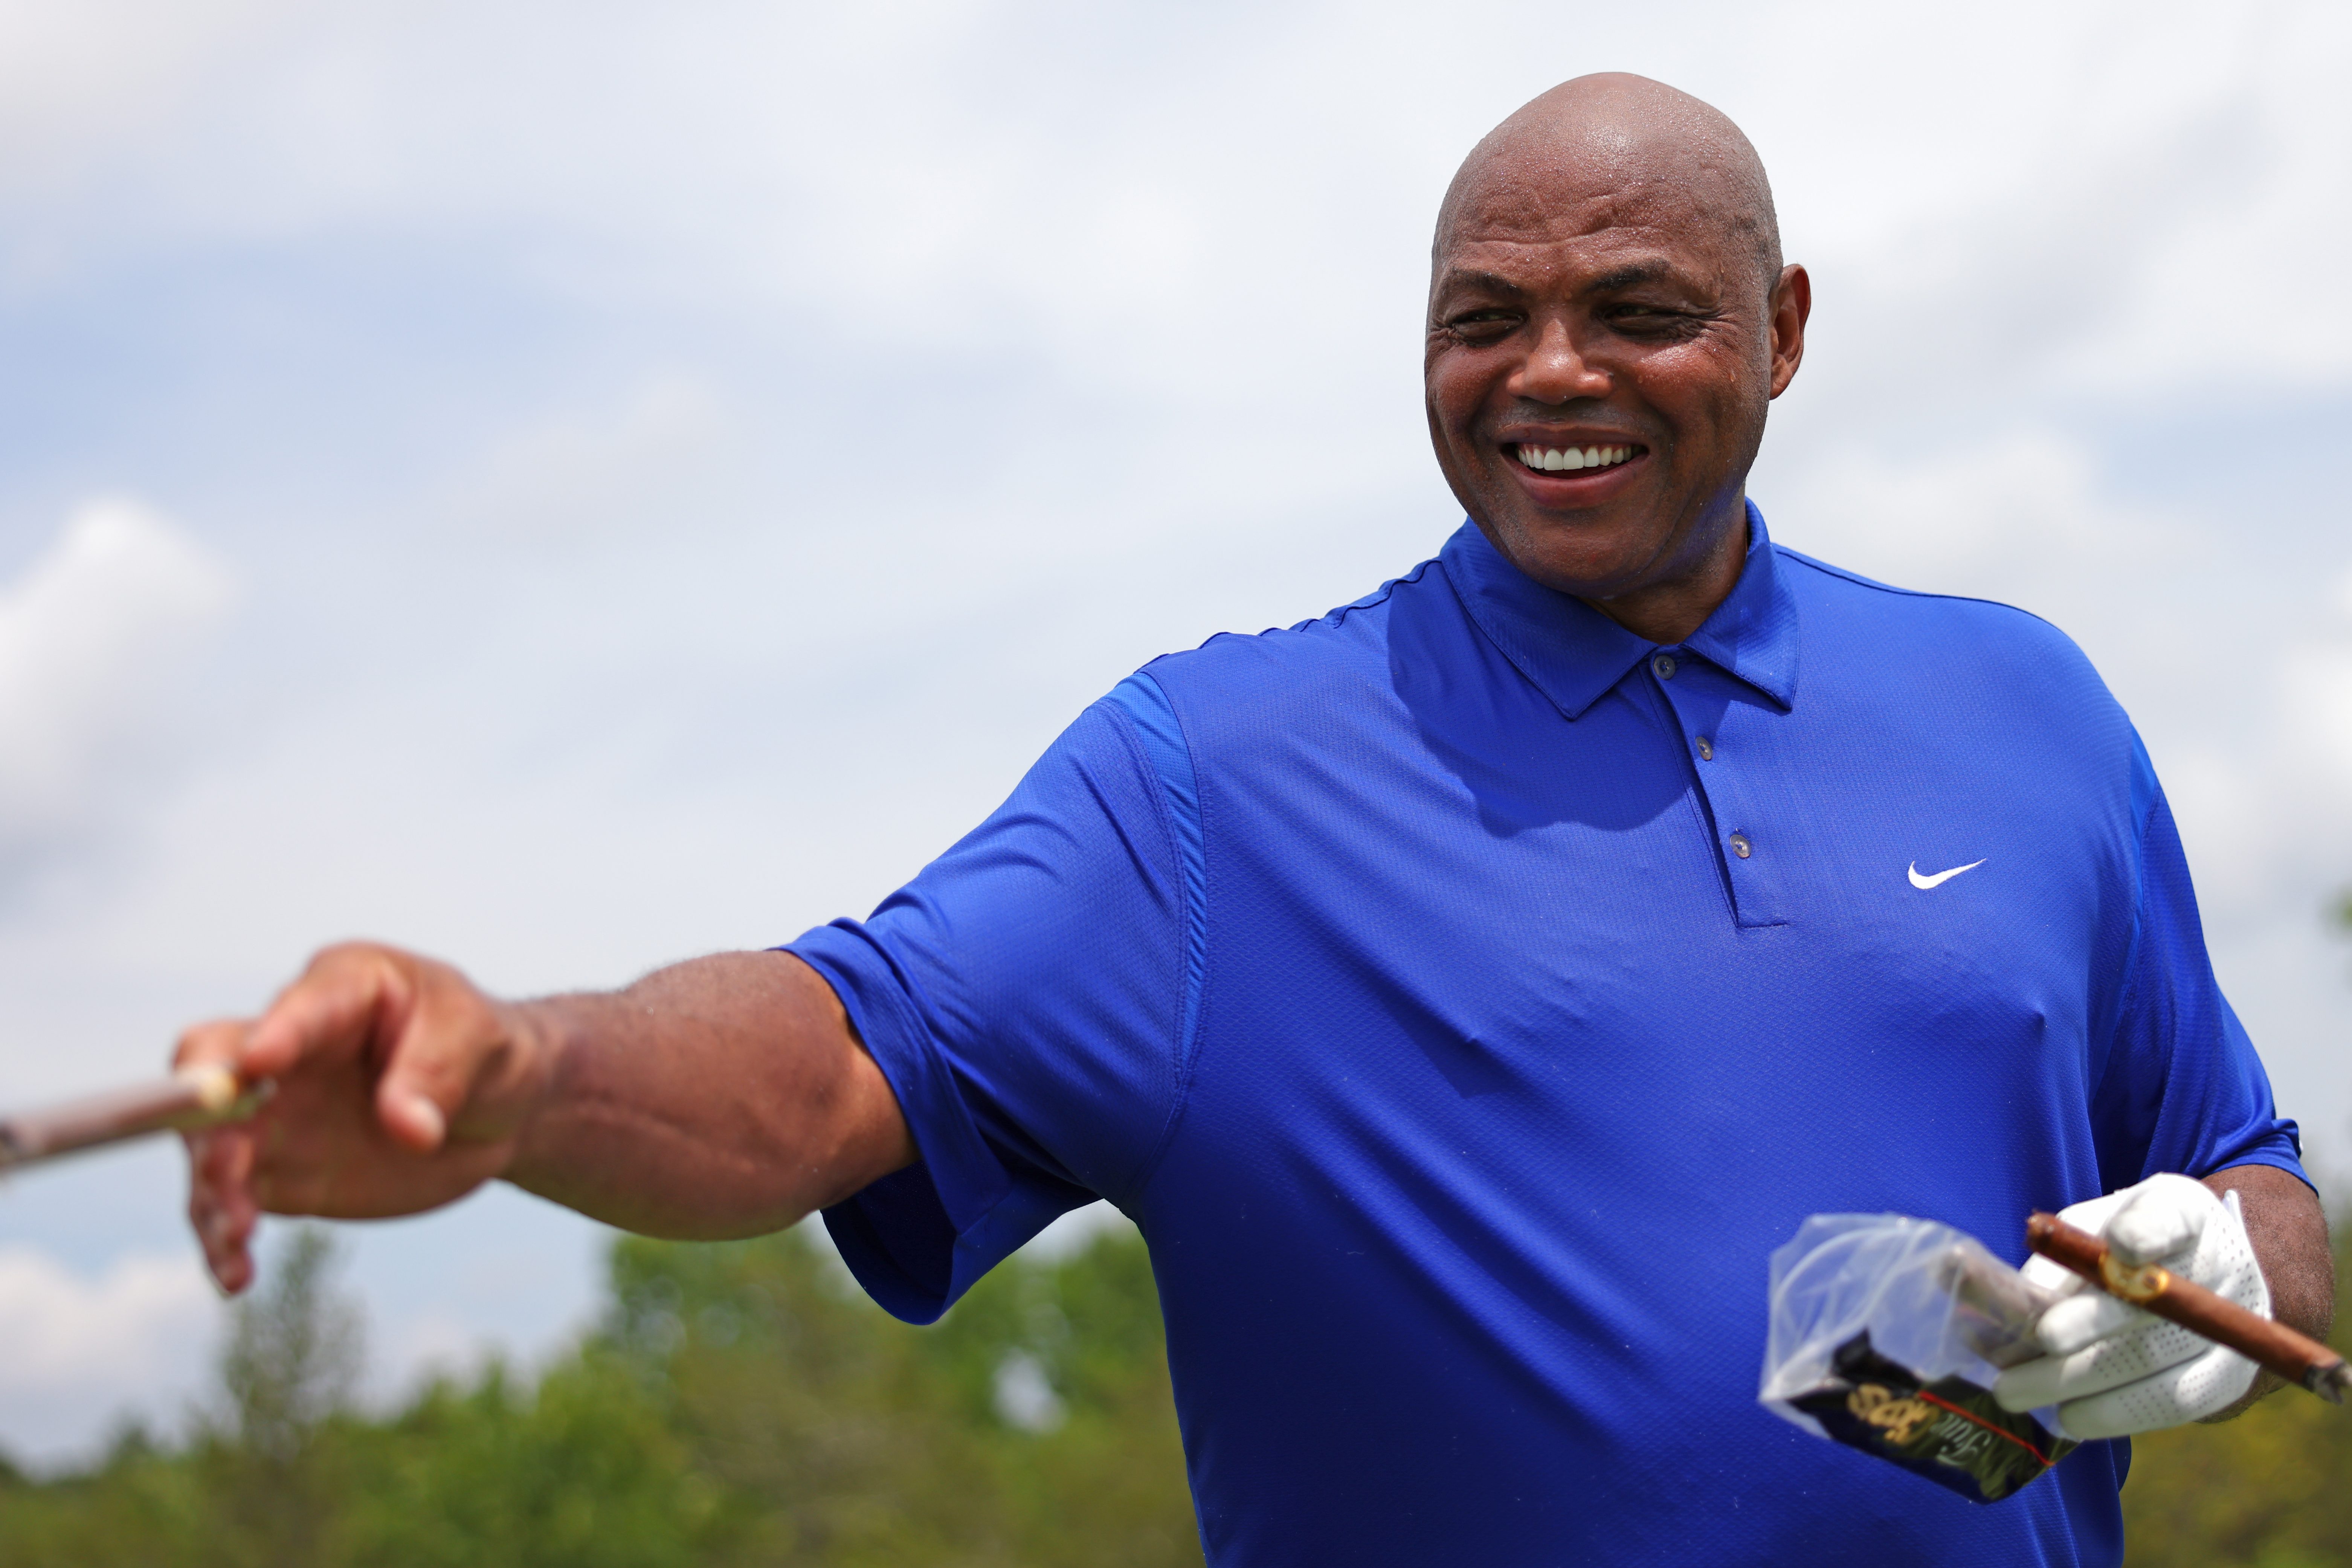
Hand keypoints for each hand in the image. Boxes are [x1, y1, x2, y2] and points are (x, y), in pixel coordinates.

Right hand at [175, 943, 554, 1293]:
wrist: (496, 1103)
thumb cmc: (483, 1047)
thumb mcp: (480, 1042)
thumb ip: (438, 1074)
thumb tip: (409, 1128)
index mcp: (340, 990)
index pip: (296, 1009)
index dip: (273, 1035)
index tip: (260, 1065)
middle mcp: (285, 1049)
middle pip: (213, 1072)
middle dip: (205, 1115)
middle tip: (224, 1163)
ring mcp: (274, 1114)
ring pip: (213, 1148)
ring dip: (212, 1192)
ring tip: (236, 1237)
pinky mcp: (280, 1173)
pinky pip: (235, 1204)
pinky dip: (227, 1240)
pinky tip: (236, 1276)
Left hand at [1992, 1173, 2267, 1437]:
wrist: (2195, 1280)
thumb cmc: (2122, 1245)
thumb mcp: (2093, 1224)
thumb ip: (2060, 1251)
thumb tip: (2015, 1298)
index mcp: (2180, 1211)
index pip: (2170, 1217)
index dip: (2150, 1231)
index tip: (2122, 1245)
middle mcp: (2218, 1266)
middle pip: (2150, 1302)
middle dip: (2082, 1327)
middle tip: (2024, 1345)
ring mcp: (2233, 1326)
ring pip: (2153, 1361)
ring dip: (2078, 1382)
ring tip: (2015, 1393)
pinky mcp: (2229, 1377)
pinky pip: (2175, 1403)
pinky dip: (2116, 1414)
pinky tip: (2068, 1417)